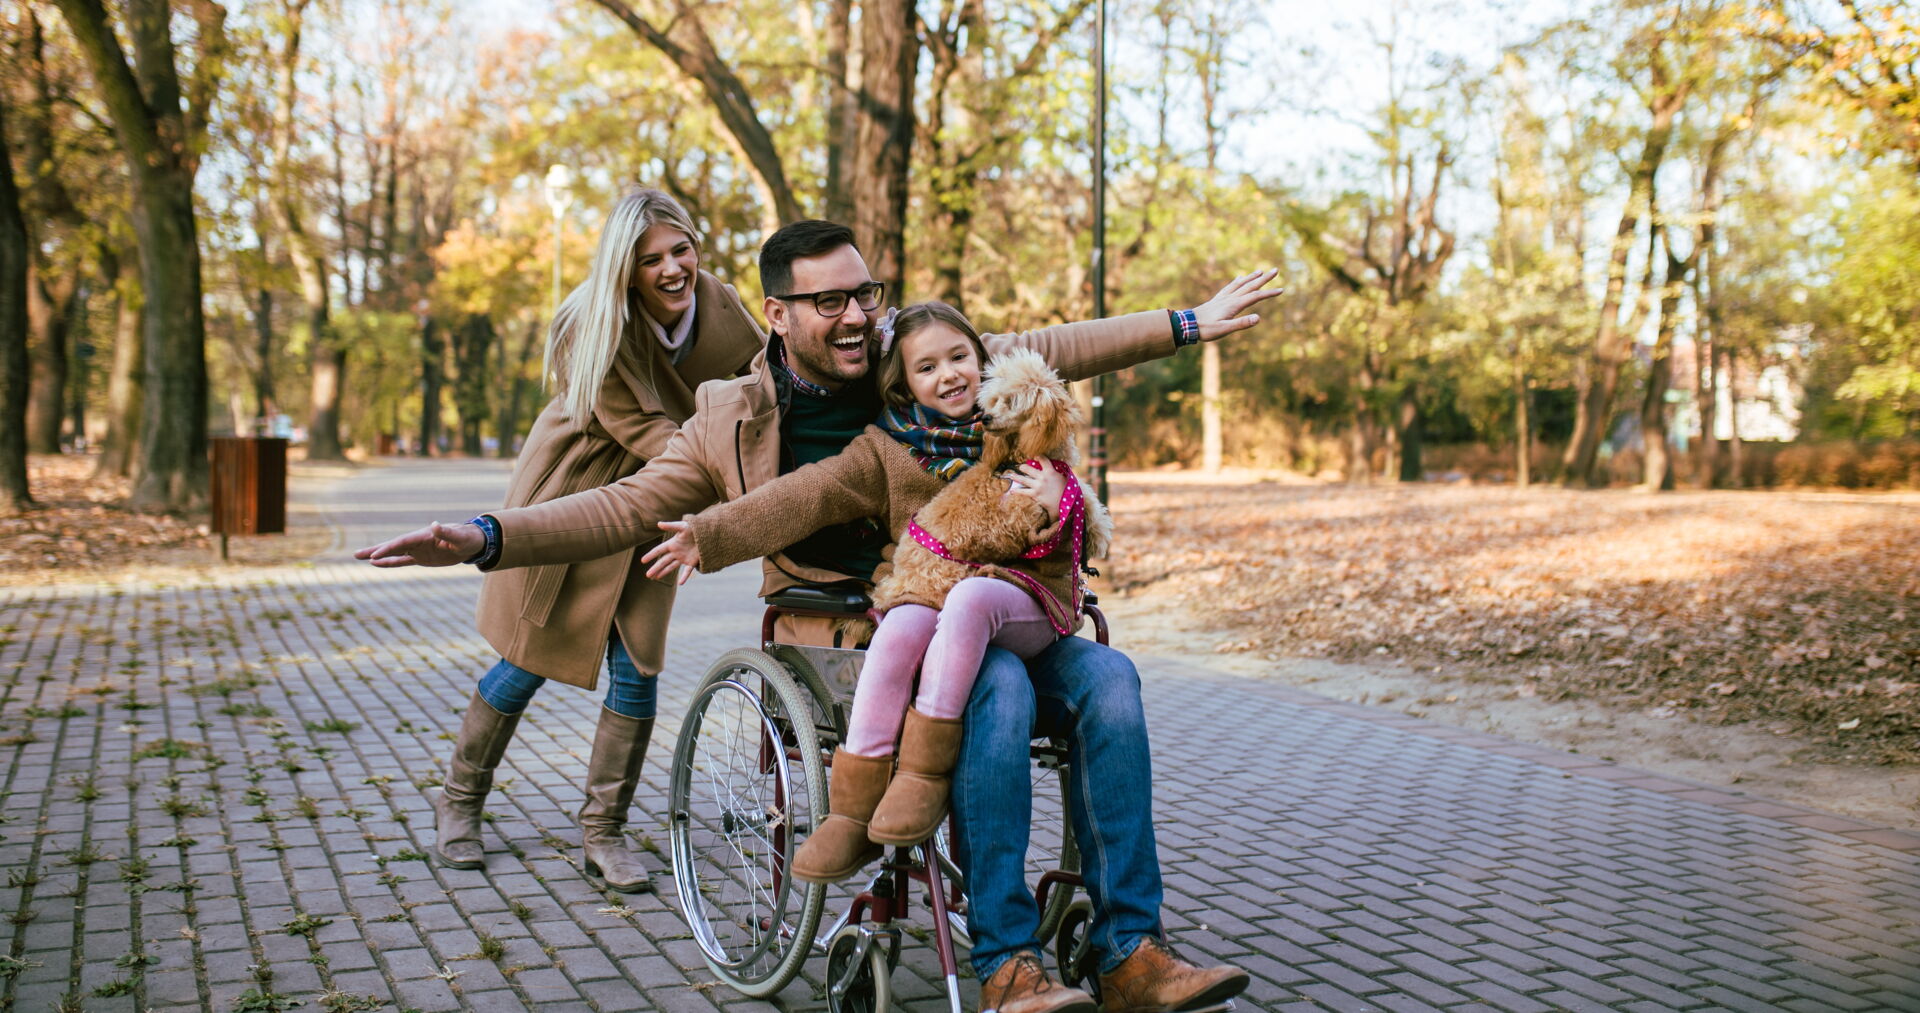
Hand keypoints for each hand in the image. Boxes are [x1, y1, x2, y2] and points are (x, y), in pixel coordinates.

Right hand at [354, 521, 483, 567]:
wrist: (472, 542)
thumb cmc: (466, 538)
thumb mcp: (459, 537)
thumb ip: (446, 532)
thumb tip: (434, 524)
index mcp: (423, 535)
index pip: (402, 543)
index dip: (388, 549)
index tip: (374, 555)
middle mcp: (417, 541)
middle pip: (392, 546)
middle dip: (375, 550)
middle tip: (356, 554)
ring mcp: (417, 549)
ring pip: (393, 553)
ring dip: (377, 556)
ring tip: (360, 557)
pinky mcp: (420, 557)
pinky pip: (402, 561)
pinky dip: (389, 563)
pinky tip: (377, 564)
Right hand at [640, 520, 700, 583]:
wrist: (708, 533)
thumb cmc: (694, 528)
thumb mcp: (683, 526)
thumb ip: (671, 526)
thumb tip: (658, 524)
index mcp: (672, 543)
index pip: (659, 550)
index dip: (651, 555)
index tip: (643, 561)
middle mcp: (676, 552)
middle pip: (663, 561)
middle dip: (655, 568)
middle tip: (647, 575)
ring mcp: (683, 558)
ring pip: (671, 567)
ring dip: (663, 572)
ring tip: (655, 578)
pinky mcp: (692, 562)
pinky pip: (687, 571)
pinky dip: (684, 577)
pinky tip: (680, 583)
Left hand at [1004, 459, 1066, 522]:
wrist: (1064, 503)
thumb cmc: (1067, 491)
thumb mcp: (1066, 478)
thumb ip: (1059, 473)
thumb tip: (1060, 468)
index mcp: (1051, 472)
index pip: (1043, 460)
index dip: (1039, 457)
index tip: (1036, 457)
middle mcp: (1042, 477)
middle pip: (1028, 469)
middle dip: (1023, 467)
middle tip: (1021, 467)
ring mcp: (1037, 486)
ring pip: (1023, 479)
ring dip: (1016, 477)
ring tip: (1011, 475)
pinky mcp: (1035, 494)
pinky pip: (1023, 492)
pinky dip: (1017, 491)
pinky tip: (1012, 491)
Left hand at [1191, 268, 1282, 340]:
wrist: (1188, 324)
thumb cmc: (1206, 329)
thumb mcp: (1225, 329)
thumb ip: (1241, 324)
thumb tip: (1258, 318)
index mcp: (1234, 305)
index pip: (1256, 297)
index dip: (1269, 293)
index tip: (1282, 290)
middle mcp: (1230, 298)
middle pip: (1250, 286)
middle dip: (1264, 279)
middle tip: (1276, 270)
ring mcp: (1223, 297)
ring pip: (1241, 284)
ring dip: (1252, 277)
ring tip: (1261, 271)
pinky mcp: (1218, 299)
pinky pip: (1230, 287)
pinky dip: (1238, 281)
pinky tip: (1239, 278)